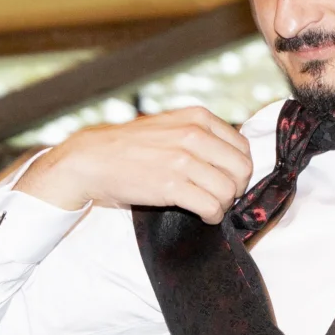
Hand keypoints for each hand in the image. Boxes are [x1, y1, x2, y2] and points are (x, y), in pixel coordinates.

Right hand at [20, 106, 252, 222]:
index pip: (242, 147)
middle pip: (242, 169)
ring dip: (224, 205)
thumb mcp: (169, 126)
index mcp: (197, 117)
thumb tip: (232, 156)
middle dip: (236, 188)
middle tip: (221, 197)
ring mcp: (183, 160)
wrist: (91, 160)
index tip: (226, 180)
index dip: (239, 169)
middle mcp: (193, 134)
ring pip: (230, 190)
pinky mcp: (171, 186)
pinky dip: (212, 216)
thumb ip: (199, 134)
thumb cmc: (130, 147)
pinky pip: (212, 207)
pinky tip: (203, 216)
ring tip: (209, 207)